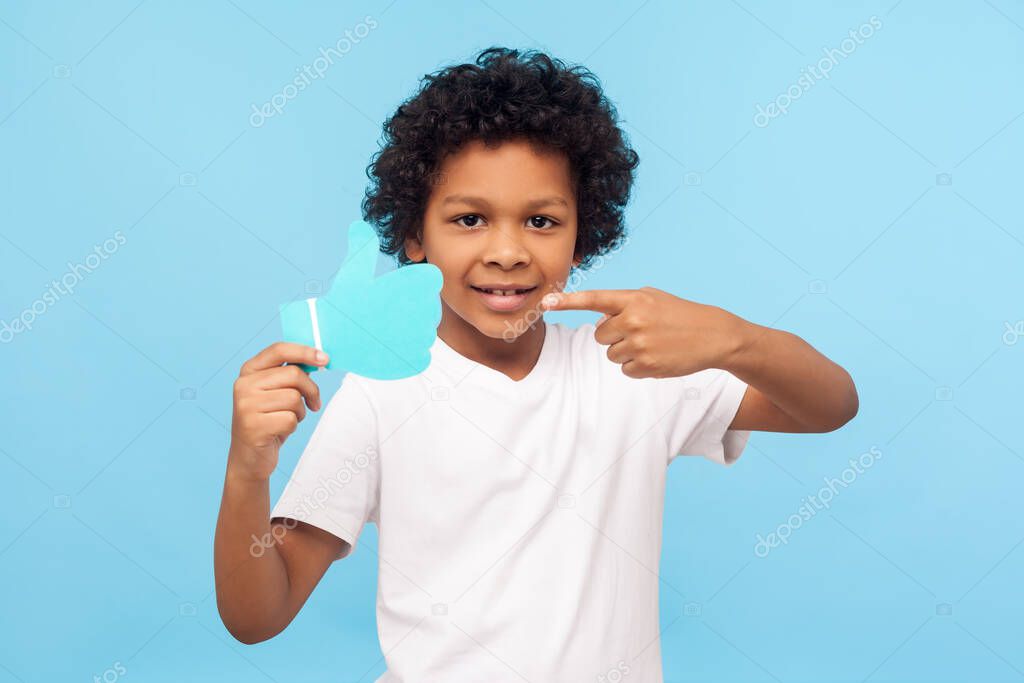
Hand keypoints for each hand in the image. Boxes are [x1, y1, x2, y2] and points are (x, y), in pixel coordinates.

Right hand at [229, 342, 326, 480]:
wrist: (249, 457)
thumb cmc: (268, 420)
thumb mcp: (275, 392)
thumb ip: (290, 374)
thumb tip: (319, 359)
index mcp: (249, 371)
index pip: (279, 350)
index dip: (305, 351)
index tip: (325, 359)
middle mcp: (243, 385)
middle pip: (293, 374)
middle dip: (311, 390)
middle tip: (314, 402)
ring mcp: (246, 406)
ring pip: (294, 398)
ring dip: (300, 411)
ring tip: (288, 418)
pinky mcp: (253, 426)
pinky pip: (290, 419)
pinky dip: (293, 426)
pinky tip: (280, 431)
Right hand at [279, 219, 442, 378]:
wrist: (329, 337)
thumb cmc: (343, 301)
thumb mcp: (352, 270)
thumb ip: (362, 247)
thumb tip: (359, 226)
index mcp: (411, 286)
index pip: (432, 280)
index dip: (418, 284)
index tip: (401, 291)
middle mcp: (420, 311)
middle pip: (430, 308)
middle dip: (414, 310)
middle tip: (389, 314)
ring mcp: (417, 338)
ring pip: (426, 332)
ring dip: (412, 332)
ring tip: (388, 331)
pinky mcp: (413, 360)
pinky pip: (422, 356)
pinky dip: (410, 354)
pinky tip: (391, 348)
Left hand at [541, 286, 744, 378]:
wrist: (713, 335)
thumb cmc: (679, 313)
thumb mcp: (652, 298)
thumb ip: (623, 303)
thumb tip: (598, 317)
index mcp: (633, 299)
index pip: (593, 299)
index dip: (567, 301)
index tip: (545, 302)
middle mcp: (633, 320)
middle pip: (599, 335)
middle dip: (614, 336)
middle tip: (639, 332)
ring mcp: (639, 344)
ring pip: (610, 354)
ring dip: (625, 352)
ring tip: (651, 343)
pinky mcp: (646, 365)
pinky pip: (624, 369)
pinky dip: (637, 366)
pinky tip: (656, 357)